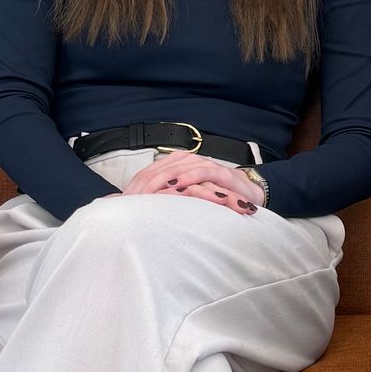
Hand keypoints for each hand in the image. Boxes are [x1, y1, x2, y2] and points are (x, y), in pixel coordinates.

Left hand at [121, 152, 260, 214]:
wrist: (247, 195)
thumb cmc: (213, 199)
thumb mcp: (184, 201)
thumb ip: (163, 201)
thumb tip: (135, 210)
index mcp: (176, 164)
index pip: (149, 172)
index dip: (135, 186)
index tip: (123, 203)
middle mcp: (188, 161)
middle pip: (158, 170)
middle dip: (143, 186)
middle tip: (131, 202)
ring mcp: (205, 165)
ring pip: (177, 169)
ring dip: (161, 182)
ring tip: (147, 195)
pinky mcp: (222, 173)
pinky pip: (202, 172)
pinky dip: (188, 178)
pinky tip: (177, 187)